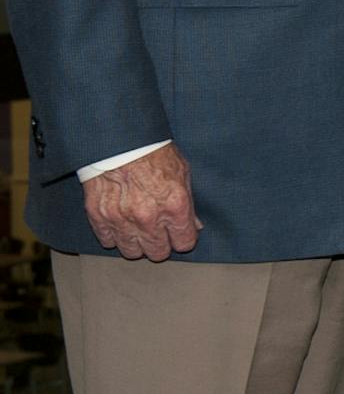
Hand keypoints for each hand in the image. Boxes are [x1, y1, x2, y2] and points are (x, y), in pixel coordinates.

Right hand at [83, 144, 200, 259]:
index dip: (182, 239)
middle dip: (160, 245)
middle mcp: (149, 217)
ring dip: (137, 244)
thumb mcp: (182, 173)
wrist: (119, 140)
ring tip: (138, 231)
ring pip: (132, 252)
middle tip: (158, 233)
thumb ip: (188, 203)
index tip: (178, 234)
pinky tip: (120, 224)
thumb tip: (194, 226)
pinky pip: (108, 241)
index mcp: (174, 206)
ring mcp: (122, 219)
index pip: (184, 243)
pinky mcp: (99, 216)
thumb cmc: (153, 152)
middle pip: (158, 253)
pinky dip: (114, 235)